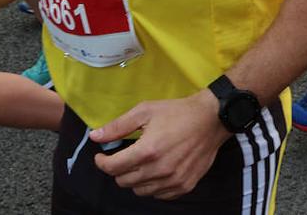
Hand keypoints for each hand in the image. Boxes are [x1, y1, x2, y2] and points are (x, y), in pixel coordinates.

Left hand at [90, 91, 229, 199]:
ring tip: (140, 163)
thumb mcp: (145, 111)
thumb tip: (95, 136)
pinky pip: (158, 195)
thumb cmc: (177, 112)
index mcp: (147, 150)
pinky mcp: (184, 186)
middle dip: (117, 170)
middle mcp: (159, 170)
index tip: (102, 156)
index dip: (102, 162)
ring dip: (134, 179)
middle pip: (123, 182)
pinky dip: (152, 186)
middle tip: (123, 157)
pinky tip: (156, 170)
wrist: (210, 119)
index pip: (113, 168)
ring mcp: (173, 181)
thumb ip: (118, 126)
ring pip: (140, 191)